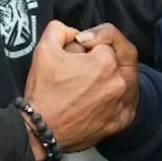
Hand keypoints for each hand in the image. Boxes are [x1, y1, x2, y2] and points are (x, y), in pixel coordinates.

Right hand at [23, 21, 131, 157]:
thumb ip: (61, 29)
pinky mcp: (119, 122)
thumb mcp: (44, 48)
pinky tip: (91, 102)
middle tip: (75, 73)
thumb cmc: (43, 91)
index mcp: (105, 62)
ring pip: (117, 82)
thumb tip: (75, 33)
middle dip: (95, 63)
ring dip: (104, 80)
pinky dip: (110, 100)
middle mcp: (119, 83)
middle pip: (112, 62)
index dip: (85, 48)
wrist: (40, 131)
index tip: (73, 57)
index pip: (102, 44)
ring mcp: (121, 105)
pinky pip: (121, 104)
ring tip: (80, 89)